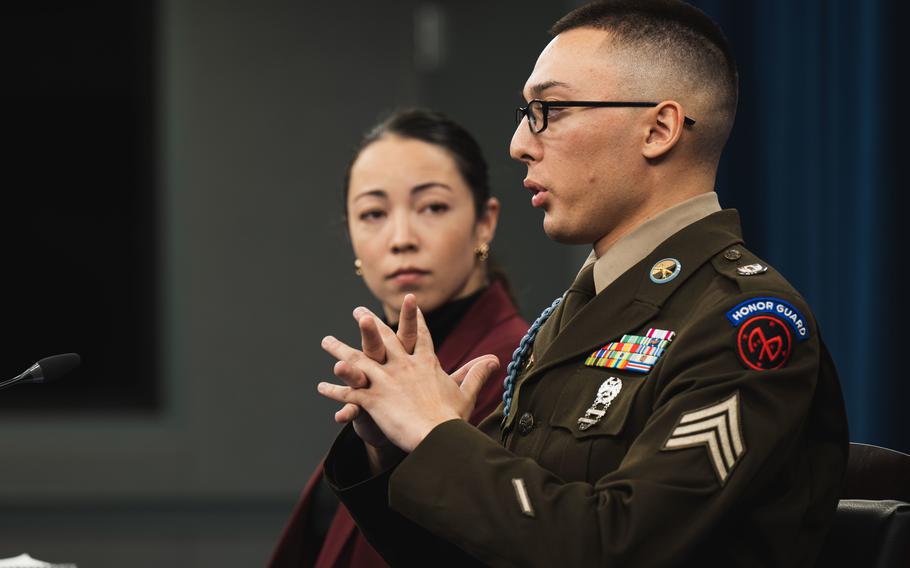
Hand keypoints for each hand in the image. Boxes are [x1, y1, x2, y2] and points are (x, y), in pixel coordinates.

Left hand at [318, 294, 499, 451]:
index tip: (409, 301)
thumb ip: (477, 374)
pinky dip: (334, 390)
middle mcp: (403, 366)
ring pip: (358, 360)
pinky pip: (348, 393)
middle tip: (358, 310)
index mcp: (425, 364)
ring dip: (340, 350)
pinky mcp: (373, 399)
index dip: (414, 318)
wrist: (439, 436)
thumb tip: (495, 359)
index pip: (419, 336)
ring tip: (326, 341)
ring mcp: (386, 381)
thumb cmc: (454, 418)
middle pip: (383, 339)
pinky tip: (321, 388)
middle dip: (369, 324)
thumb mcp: (466, 393)